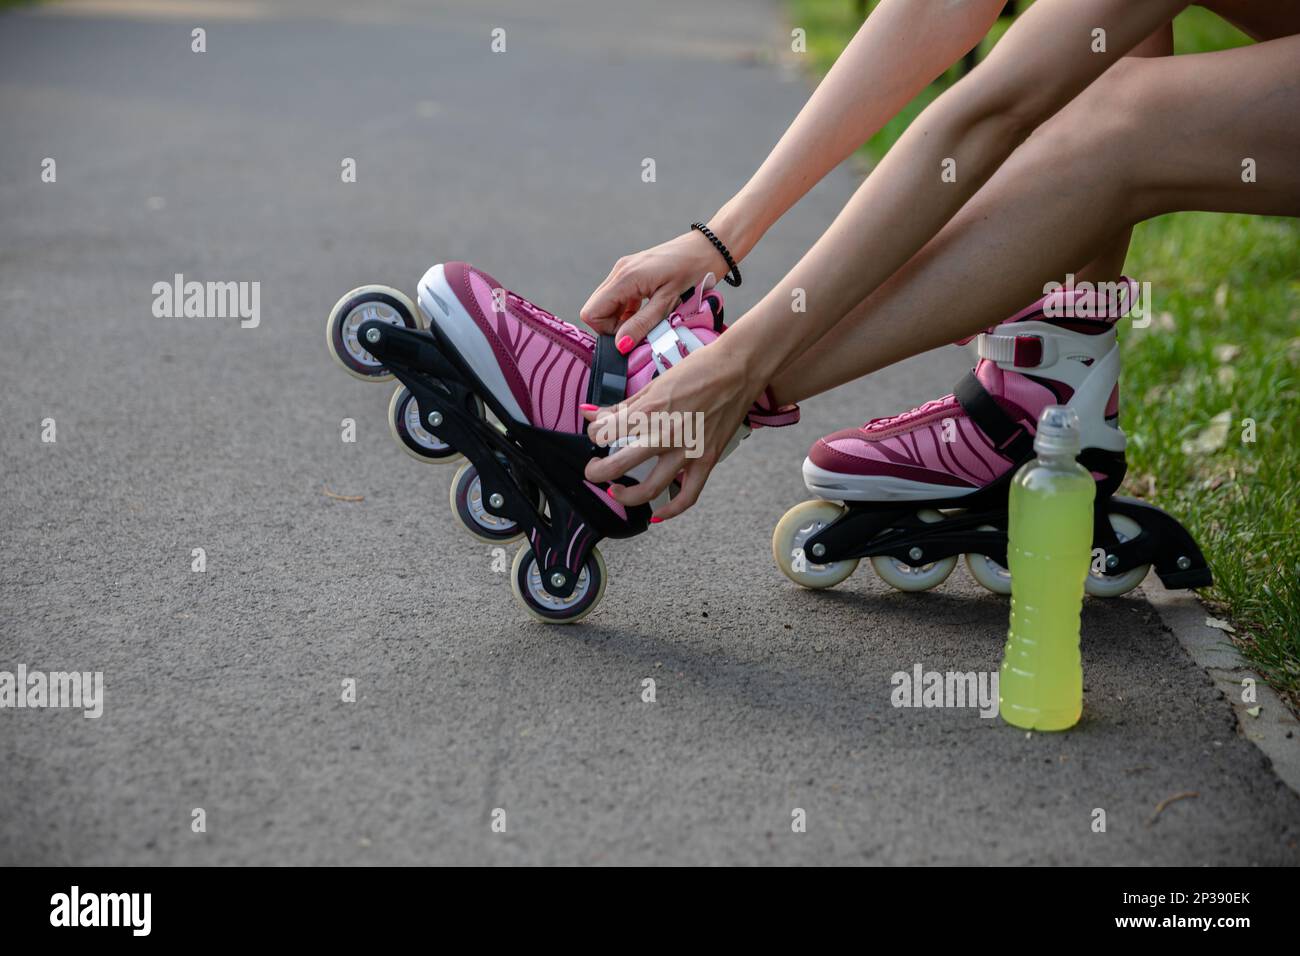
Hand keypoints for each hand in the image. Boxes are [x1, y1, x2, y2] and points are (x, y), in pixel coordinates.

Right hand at [580, 230, 728, 349]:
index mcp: (625, 278)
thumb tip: (620, 346)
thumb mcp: (669, 303)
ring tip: (648, 319)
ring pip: (605, 303)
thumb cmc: (694, 273)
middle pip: (595, 308)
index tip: (631, 334)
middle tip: (641, 329)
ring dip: (621, 318)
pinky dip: (627, 309)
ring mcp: (624, 269)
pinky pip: (617, 296)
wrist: (708, 248)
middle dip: (613, 326)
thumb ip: (642, 324)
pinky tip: (648, 310)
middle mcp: (619, 271)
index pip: (591, 312)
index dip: (607, 330)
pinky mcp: (631, 270)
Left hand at [580, 339, 760, 519]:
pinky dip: (670, 511)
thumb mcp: (654, 384)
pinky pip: (687, 496)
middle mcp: (665, 435)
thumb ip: (622, 405)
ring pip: (649, 490)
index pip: (604, 433)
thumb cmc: (698, 369)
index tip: (597, 432)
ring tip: (615, 491)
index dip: (593, 433)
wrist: (738, 368)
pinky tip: (656, 514)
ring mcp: (687, 451)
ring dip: (625, 495)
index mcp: (649, 411)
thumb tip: (590, 413)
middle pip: (617, 465)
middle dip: (596, 472)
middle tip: (592, 470)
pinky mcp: (707, 460)